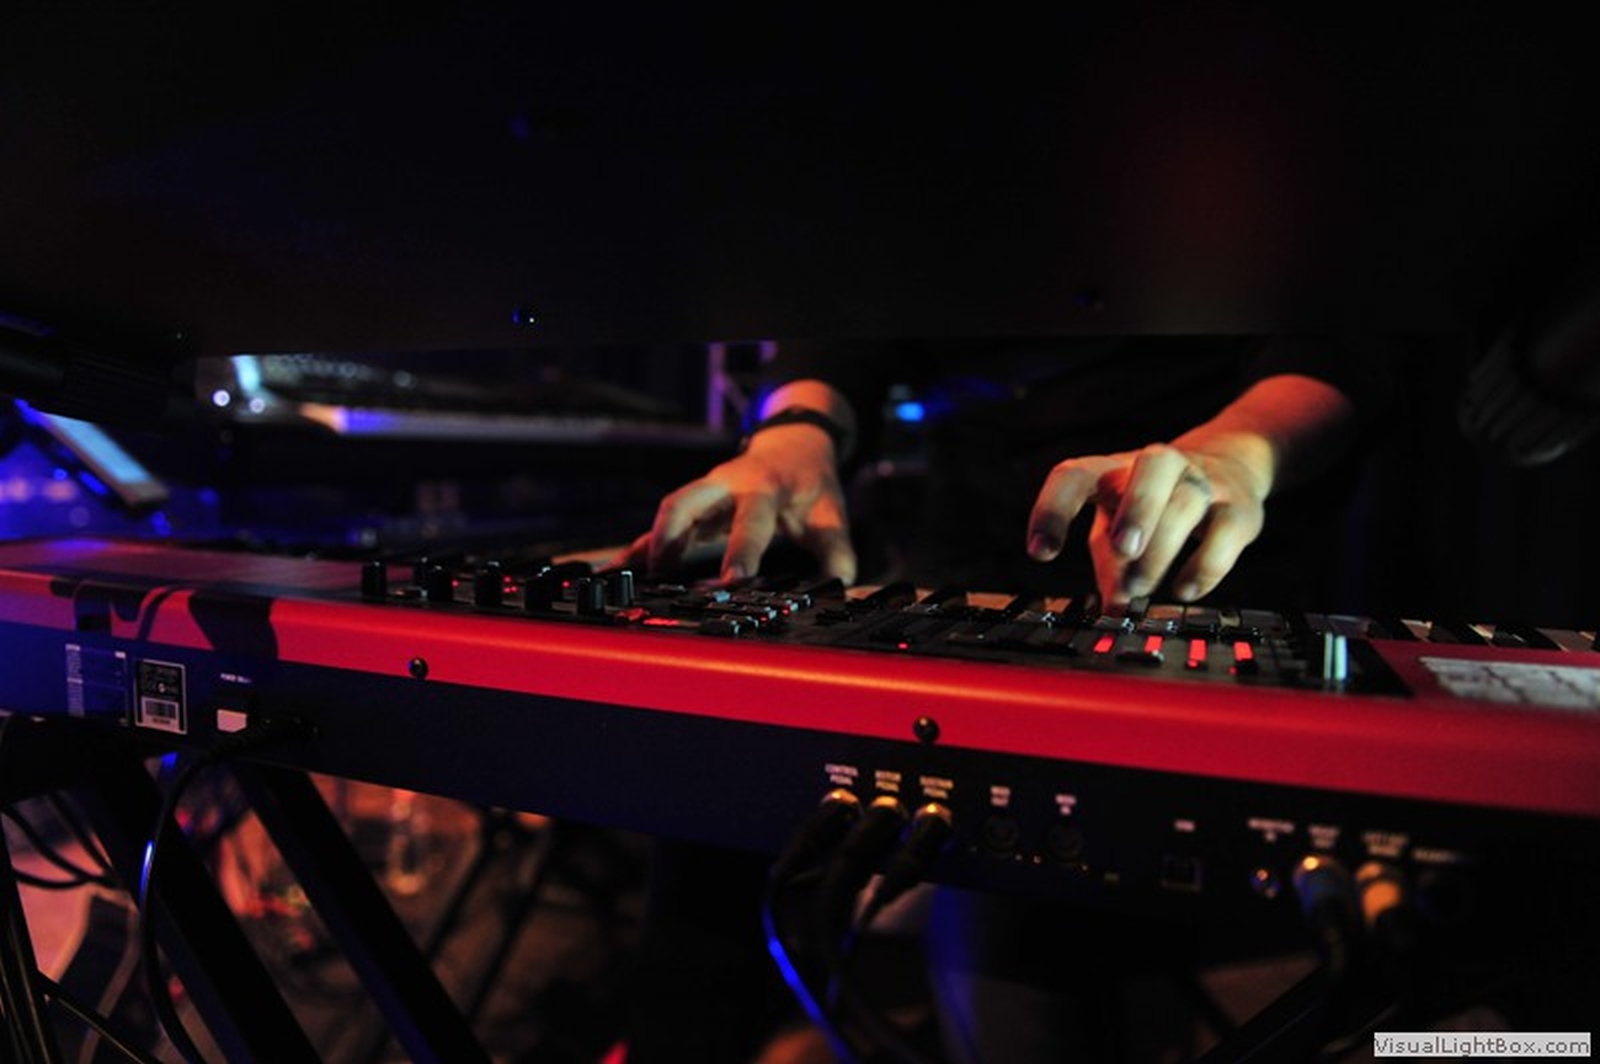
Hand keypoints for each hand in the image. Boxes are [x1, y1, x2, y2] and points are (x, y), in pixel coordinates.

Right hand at [618, 422, 857, 583]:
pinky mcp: (695, 505)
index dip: (741, 551)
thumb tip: (837, 588)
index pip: (749, 520)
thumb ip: (836, 553)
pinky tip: (619, 568)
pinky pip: (662, 523)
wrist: (794, 445)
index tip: (734, 581)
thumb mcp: (831, 514)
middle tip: (666, 576)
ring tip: (642, 580)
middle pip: (686, 501)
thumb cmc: (809, 483)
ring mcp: (706, 493)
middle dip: (672, 537)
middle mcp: (726, 485)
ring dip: (652, 542)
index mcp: (763, 487)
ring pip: (668, 509)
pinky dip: (640, 546)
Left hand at [1025, 442, 1266, 606]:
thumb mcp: (1119, 528)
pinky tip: (1184, 590)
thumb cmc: (1154, 502)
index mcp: (1114, 469)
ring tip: (1138, 588)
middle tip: (1123, 549)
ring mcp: (1202, 482)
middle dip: (1138, 507)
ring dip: (1160, 549)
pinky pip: (1225, 531)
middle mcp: (1159, 465)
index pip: (1075, 474)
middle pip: (1152, 465)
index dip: (1053, 509)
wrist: (1229, 463)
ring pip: (1186, 502)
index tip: (1041, 553)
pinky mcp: (1238, 508)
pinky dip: (1205, 565)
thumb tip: (1109, 613)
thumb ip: (1110, 568)